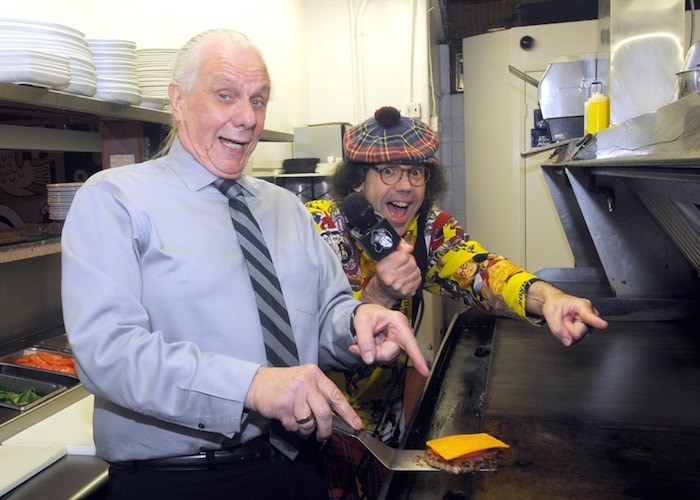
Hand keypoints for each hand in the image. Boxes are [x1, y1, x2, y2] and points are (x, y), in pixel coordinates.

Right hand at [245, 364, 362, 439]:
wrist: (256, 383)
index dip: (348, 413)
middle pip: (324, 413)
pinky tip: (286, 417)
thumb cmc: (282, 384)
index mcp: (315, 375)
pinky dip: (292, 426)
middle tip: (323, 435)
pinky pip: (294, 426)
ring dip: (304, 428)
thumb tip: (336, 417)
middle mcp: (307, 382)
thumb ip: (319, 395)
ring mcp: (295, 393)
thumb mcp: (304, 381)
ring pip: (309, 422)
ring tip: (297, 419)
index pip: (336, 396)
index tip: (356, 424)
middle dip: (325, 429)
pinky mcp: (283, 405)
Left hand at [348, 304, 430, 375]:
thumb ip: (364, 340)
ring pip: (384, 357)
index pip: (409, 342)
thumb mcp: (362, 322)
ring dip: (371, 352)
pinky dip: (372, 353)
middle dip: (373, 352)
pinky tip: (368, 344)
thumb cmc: (368, 313)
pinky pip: (381, 357)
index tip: (425, 371)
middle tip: (357, 345)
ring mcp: (399, 343)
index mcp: (398, 322)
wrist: (367, 314)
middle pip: (389, 354)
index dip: (418, 358)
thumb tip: (369, 359)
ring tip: (363, 341)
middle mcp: (402, 333)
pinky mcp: (393, 349)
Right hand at [365, 240, 421, 304]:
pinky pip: (418, 280)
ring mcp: (399, 287)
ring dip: (414, 269)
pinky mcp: (406, 292)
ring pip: (417, 272)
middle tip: (405, 262)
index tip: (404, 252)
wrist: (382, 289)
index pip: (403, 256)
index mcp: (383, 268)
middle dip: (410, 261)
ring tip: (406, 270)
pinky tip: (408, 277)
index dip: (405, 252)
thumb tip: (408, 247)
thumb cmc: (384, 272)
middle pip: (412, 264)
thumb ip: (397, 248)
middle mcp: (390, 278)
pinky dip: (415, 277)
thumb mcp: (385, 258)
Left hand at [527, 281, 608, 345]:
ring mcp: (589, 324)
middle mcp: (590, 315)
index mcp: (582, 306)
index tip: (603, 325)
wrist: (556, 304)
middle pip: (579, 332)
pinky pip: (576, 339)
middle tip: (563, 319)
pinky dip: (569, 335)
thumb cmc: (555, 304)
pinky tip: (569, 326)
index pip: (590, 316)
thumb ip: (558, 329)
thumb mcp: (550, 313)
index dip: (597, 321)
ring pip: (578, 337)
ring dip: (568, 332)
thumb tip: (568, 341)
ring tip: (566, 322)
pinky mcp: (587, 331)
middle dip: (568, 329)